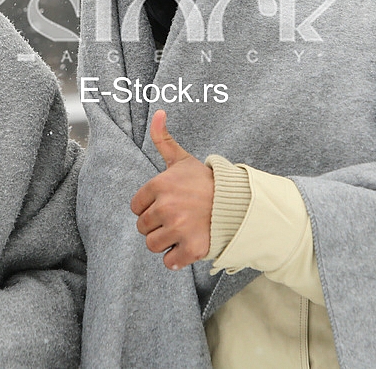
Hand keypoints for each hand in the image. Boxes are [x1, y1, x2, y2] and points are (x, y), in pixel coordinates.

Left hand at [130, 109, 213, 270]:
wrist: (238, 202)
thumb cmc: (206, 182)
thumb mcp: (182, 160)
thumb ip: (163, 139)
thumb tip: (158, 112)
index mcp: (160, 185)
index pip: (136, 207)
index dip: (150, 207)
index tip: (167, 204)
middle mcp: (166, 207)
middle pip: (143, 228)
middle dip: (157, 225)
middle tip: (177, 218)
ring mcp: (179, 229)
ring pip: (153, 245)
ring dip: (166, 242)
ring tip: (183, 231)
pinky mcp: (192, 248)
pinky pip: (170, 262)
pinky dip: (178, 258)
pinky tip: (188, 245)